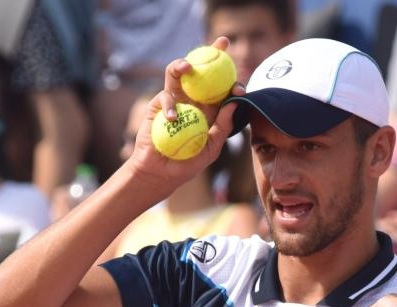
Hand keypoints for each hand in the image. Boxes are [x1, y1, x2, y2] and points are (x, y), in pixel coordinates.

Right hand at [126, 37, 240, 192]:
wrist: (160, 171)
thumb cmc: (187, 163)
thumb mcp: (211, 147)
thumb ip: (222, 127)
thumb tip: (234, 104)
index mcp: (209, 109)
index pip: (221, 89)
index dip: (232, 80)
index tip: (240, 86)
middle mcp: (192, 99)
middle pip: (202, 71)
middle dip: (212, 52)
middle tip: (222, 43)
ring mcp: (174, 99)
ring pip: (178, 74)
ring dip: (182, 64)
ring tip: (187, 66)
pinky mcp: (157, 104)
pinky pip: (165, 97)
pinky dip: (170, 107)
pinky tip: (173, 119)